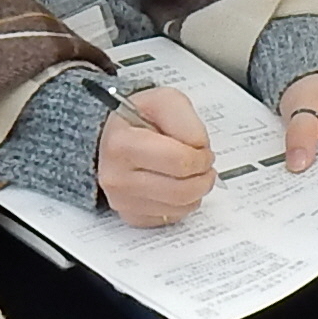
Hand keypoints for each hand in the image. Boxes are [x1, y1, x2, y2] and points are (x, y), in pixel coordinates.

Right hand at [98, 84, 218, 225]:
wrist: (112, 136)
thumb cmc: (137, 119)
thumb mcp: (164, 101)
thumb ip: (186, 120)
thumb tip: (199, 148)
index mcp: (122, 145)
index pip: (180, 162)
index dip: (202, 157)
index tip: (203, 151)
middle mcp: (117, 177)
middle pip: (182, 190)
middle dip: (204, 177)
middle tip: (205, 165)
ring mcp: (122, 200)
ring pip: (181, 208)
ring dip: (197, 191)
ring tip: (192, 173)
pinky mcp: (131, 215)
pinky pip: (171, 218)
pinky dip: (182, 204)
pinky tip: (176, 185)